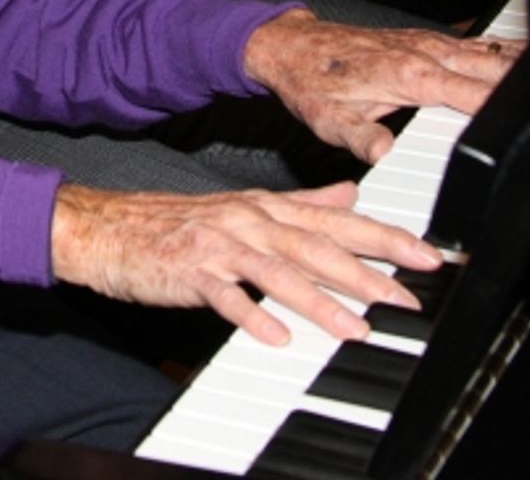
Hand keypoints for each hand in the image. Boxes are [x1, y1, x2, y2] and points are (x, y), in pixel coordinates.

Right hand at [51, 179, 443, 345]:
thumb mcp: (242, 205)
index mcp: (262, 206)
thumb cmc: (173, 222)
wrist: (105, 227)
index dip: (382, 235)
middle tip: (406, 297)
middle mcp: (245, 220)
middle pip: (314, 245)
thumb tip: (350, 192)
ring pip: (277, 272)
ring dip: (320, 301)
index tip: (425, 254)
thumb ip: (299, 202)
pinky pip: (224, 297)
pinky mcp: (188, 272)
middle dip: (366, 271)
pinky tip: (276, 337)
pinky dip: (251, 316)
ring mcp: (216, 246)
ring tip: (356, 329)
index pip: (333, 219)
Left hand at [243, 11, 519, 163]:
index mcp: (411, 75)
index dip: (503, 113)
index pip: (474, 96)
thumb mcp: (329, 119)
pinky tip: (512, 60)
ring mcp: (424, 44)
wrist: (289, 45)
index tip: (525, 128)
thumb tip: (384, 154)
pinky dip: (496, 53)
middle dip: (519, 86)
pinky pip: (470, 45)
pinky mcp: (420, 41)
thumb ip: (361, 138)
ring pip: (484, 53)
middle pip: (490, 69)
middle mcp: (424, 54)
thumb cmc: (310, 82)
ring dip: (512, 66)